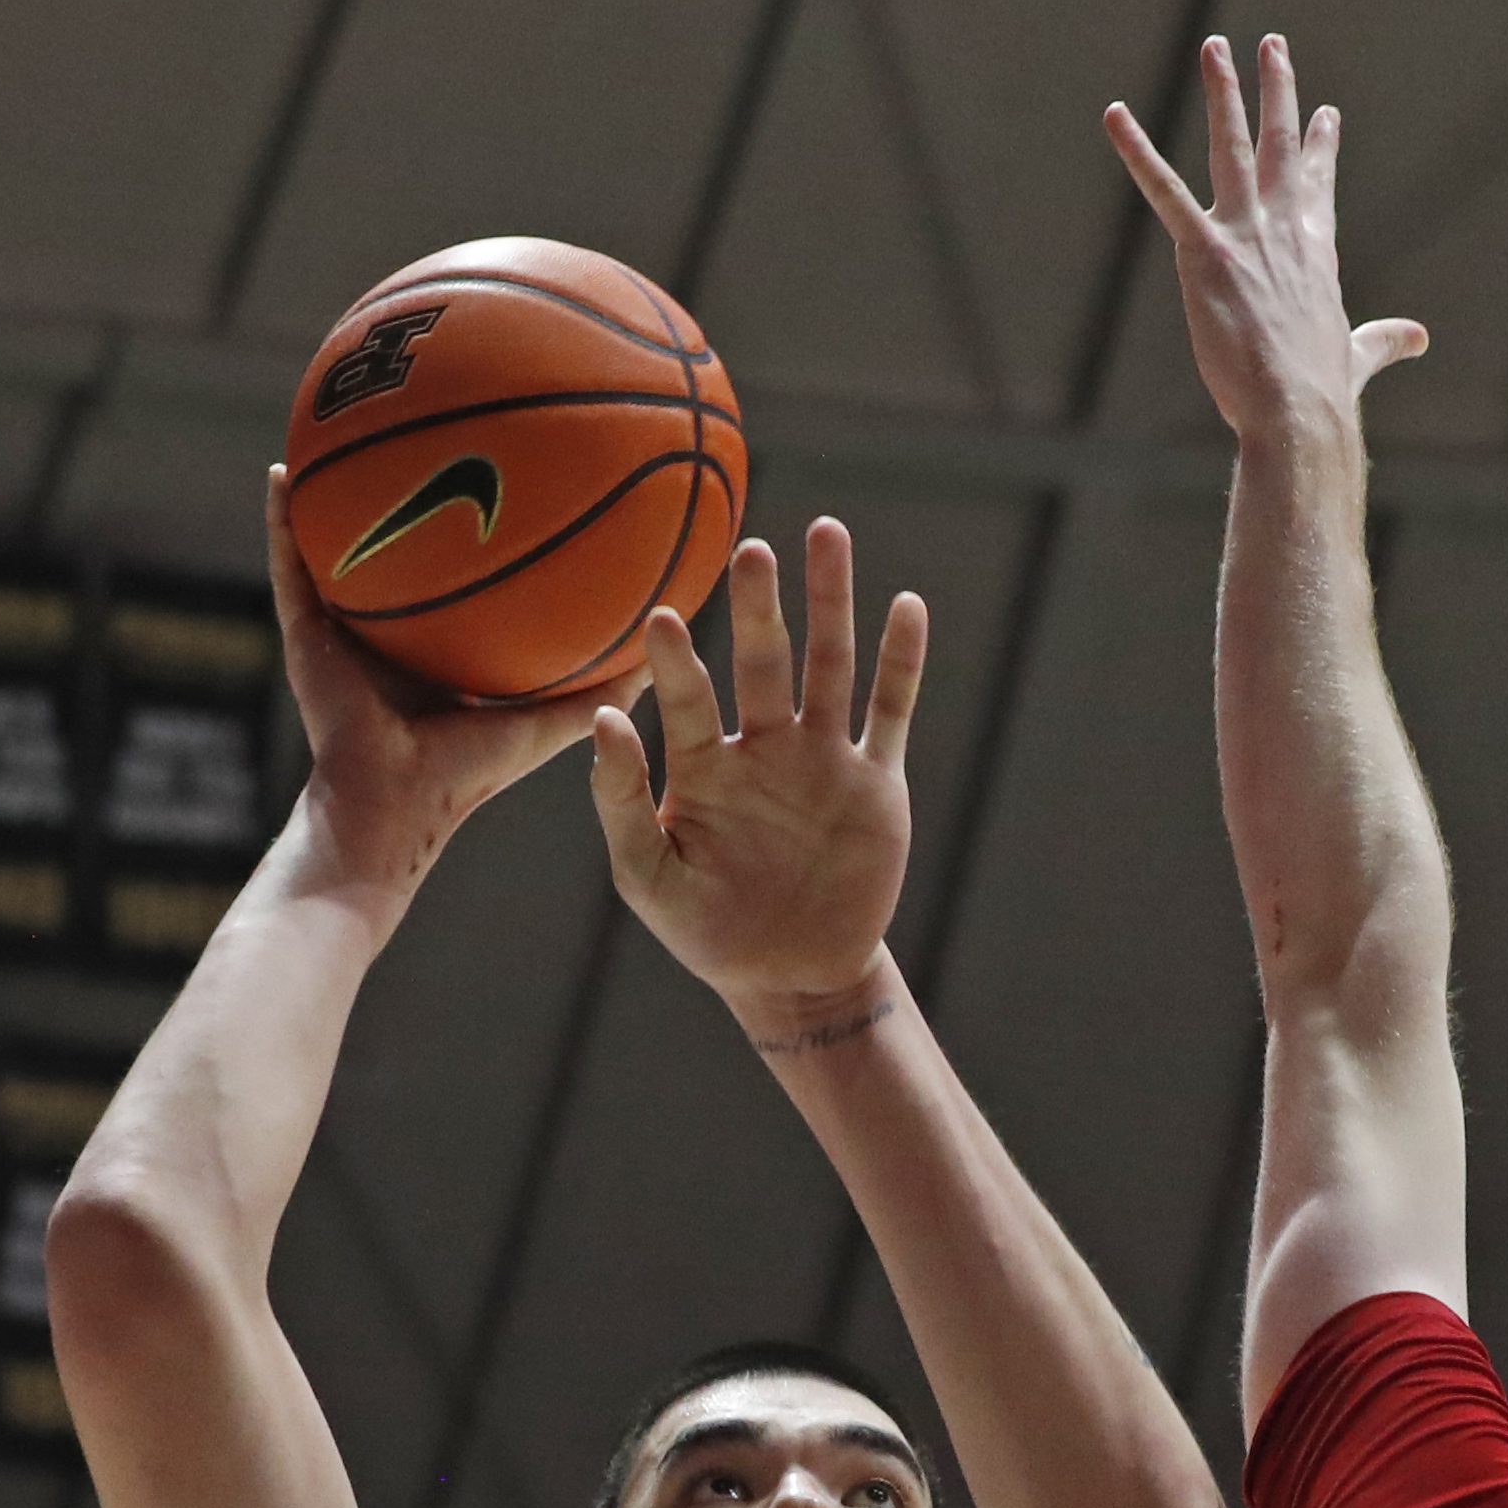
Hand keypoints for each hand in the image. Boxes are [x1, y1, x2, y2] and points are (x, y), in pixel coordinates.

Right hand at [263, 467, 632, 895]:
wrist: (394, 806)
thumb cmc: (469, 775)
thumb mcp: (551, 722)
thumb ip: (605, 687)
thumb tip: (666, 642)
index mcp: (445, 652)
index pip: (466, 581)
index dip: (484, 533)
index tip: (512, 475)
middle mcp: (392, 633)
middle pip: (403, 549)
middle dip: (414, 490)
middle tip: (434, 429)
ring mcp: (344, 629)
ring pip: (338, 545)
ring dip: (338, 491)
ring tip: (341, 425)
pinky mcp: (305, 633)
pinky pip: (290, 564)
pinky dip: (282, 520)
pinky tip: (282, 470)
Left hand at [586, 520, 927, 1027]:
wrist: (793, 974)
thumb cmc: (708, 930)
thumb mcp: (647, 877)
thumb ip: (620, 801)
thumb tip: (601, 718)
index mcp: (703, 765)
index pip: (686, 698)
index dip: (675, 660)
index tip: (660, 617)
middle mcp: (764, 747)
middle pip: (764, 659)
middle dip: (759, 604)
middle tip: (750, 548)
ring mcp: (823, 759)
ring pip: (829, 665)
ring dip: (830, 601)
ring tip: (827, 533)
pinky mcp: (876, 782)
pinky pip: (891, 712)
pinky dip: (901, 661)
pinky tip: (905, 607)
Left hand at [1103, 34, 1426, 447]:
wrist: (1298, 412)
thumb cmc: (1324, 391)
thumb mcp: (1358, 355)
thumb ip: (1384, 340)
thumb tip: (1418, 338)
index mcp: (1317, 250)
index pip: (1319, 183)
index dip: (1321, 144)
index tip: (1326, 111)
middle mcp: (1284, 229)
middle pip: (1282, 144)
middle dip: (1278, 90)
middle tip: (1272, 43)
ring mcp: (1245, 234)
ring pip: (1233, 146)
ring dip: (1224, 92)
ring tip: (1215, 46)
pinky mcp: (1205, 253)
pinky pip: (1164, 192)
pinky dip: (1137, 151)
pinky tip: (1115, 115)